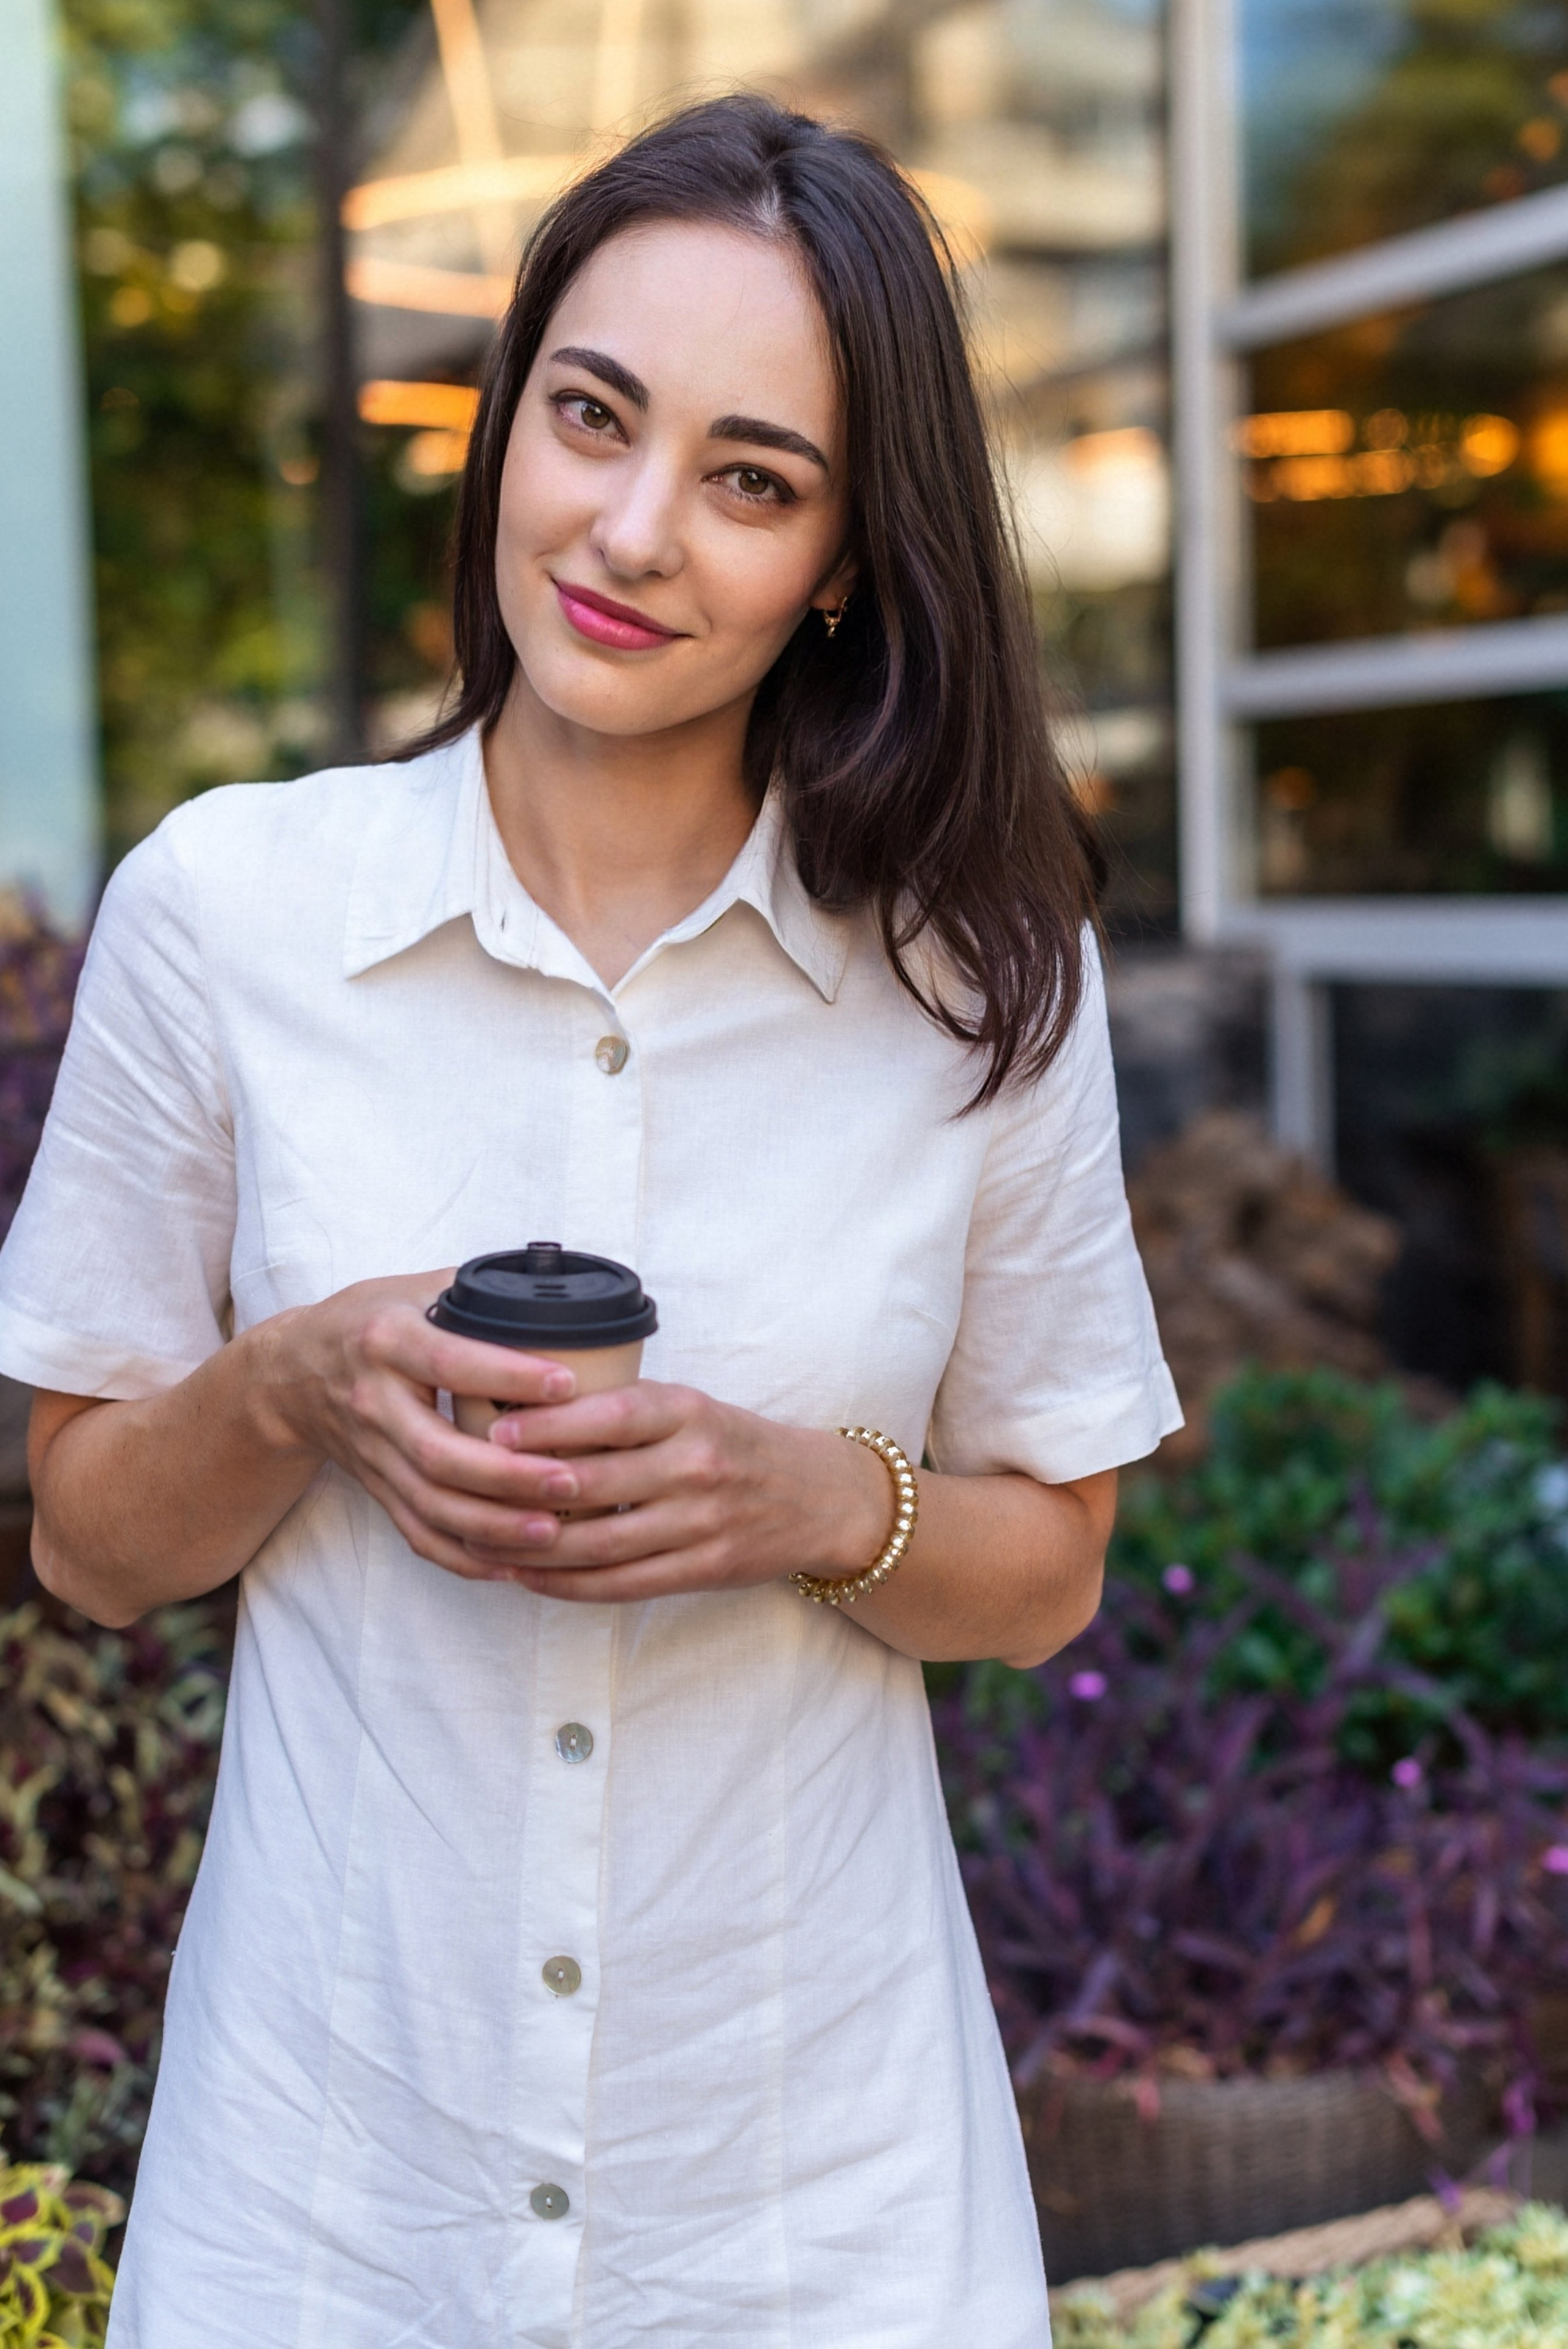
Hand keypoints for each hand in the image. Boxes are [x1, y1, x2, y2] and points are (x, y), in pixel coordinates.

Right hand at [259, 1271, 608, 1583]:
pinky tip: (513, 1564)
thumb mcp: (413, 1289)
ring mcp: (372, 1453)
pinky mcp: (375, 1489)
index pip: (450, 1362)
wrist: (291, 1374)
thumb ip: (477, 1293)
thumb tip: (558, 1296)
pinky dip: (464, 1556)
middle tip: (571, 1479)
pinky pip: (418, 1533)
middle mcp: (374, 1402)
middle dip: (507, 1475)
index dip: (508, 1376)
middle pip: (438, 1453)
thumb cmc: (370, 1322)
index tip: (567, 1385)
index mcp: (387, 1340)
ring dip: (492, 1525)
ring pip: (430, 1504)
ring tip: (552, 1532)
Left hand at [466, 1381, 893, 1602]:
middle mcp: (697, 1464)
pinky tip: (529, 1577)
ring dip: (534, 1548)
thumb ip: (626, 1411)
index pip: (613, 1414)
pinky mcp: (704, 1567)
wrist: (817, 1497)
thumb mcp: (690, 1408)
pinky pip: (623, 1584)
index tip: (495, 1430)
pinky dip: (569, 1584)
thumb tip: (525, 1411)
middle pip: (595, 1483)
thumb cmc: (733, 1444)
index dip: (550, 1425)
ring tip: (482, 1541)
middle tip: (466, 1491)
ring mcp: (703, 1521)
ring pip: (600, 1543)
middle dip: (524, 1491)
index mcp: (690, 1411)